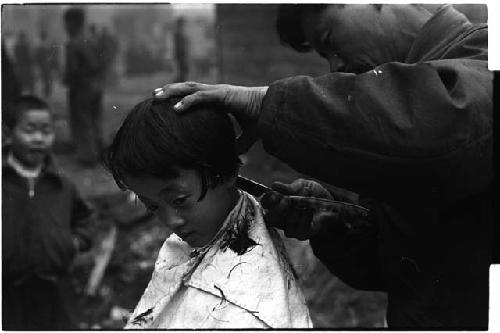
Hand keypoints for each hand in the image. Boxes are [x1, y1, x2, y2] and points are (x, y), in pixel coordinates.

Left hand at [153, 82, 267, 153]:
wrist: (273, 112)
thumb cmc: (261, 120)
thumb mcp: (247, 135)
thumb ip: (240, 144)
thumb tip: (238, 157)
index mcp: (220, 98)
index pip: (195, 94)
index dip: (180, 96)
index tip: (166, 102)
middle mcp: (216, 92)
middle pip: (187, 88)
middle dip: (169, 91)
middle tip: (153, 96)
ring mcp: (218, 91)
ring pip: (189, 88)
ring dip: (171, 92)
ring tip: (156, 97)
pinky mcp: (222, 95)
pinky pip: (200, 97)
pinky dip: (187, 101)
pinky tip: (175, 108)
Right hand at [261, 179, 338, 239]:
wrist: (331, 204)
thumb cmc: (312, 193)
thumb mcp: (302, 186)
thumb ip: (289, 187)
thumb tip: (275, 185)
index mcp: (277, 203)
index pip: (265, 203)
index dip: (267, 200)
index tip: (274, 194)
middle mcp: (281, 217)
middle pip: (270, 218)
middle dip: (278, 209)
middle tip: (287, 200)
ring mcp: (290, 227)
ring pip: (285, 225)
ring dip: (295, 212)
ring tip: (304, 202)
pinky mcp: (301, 234)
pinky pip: (298, 230)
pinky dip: (304, 219)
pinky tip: (309, 210)